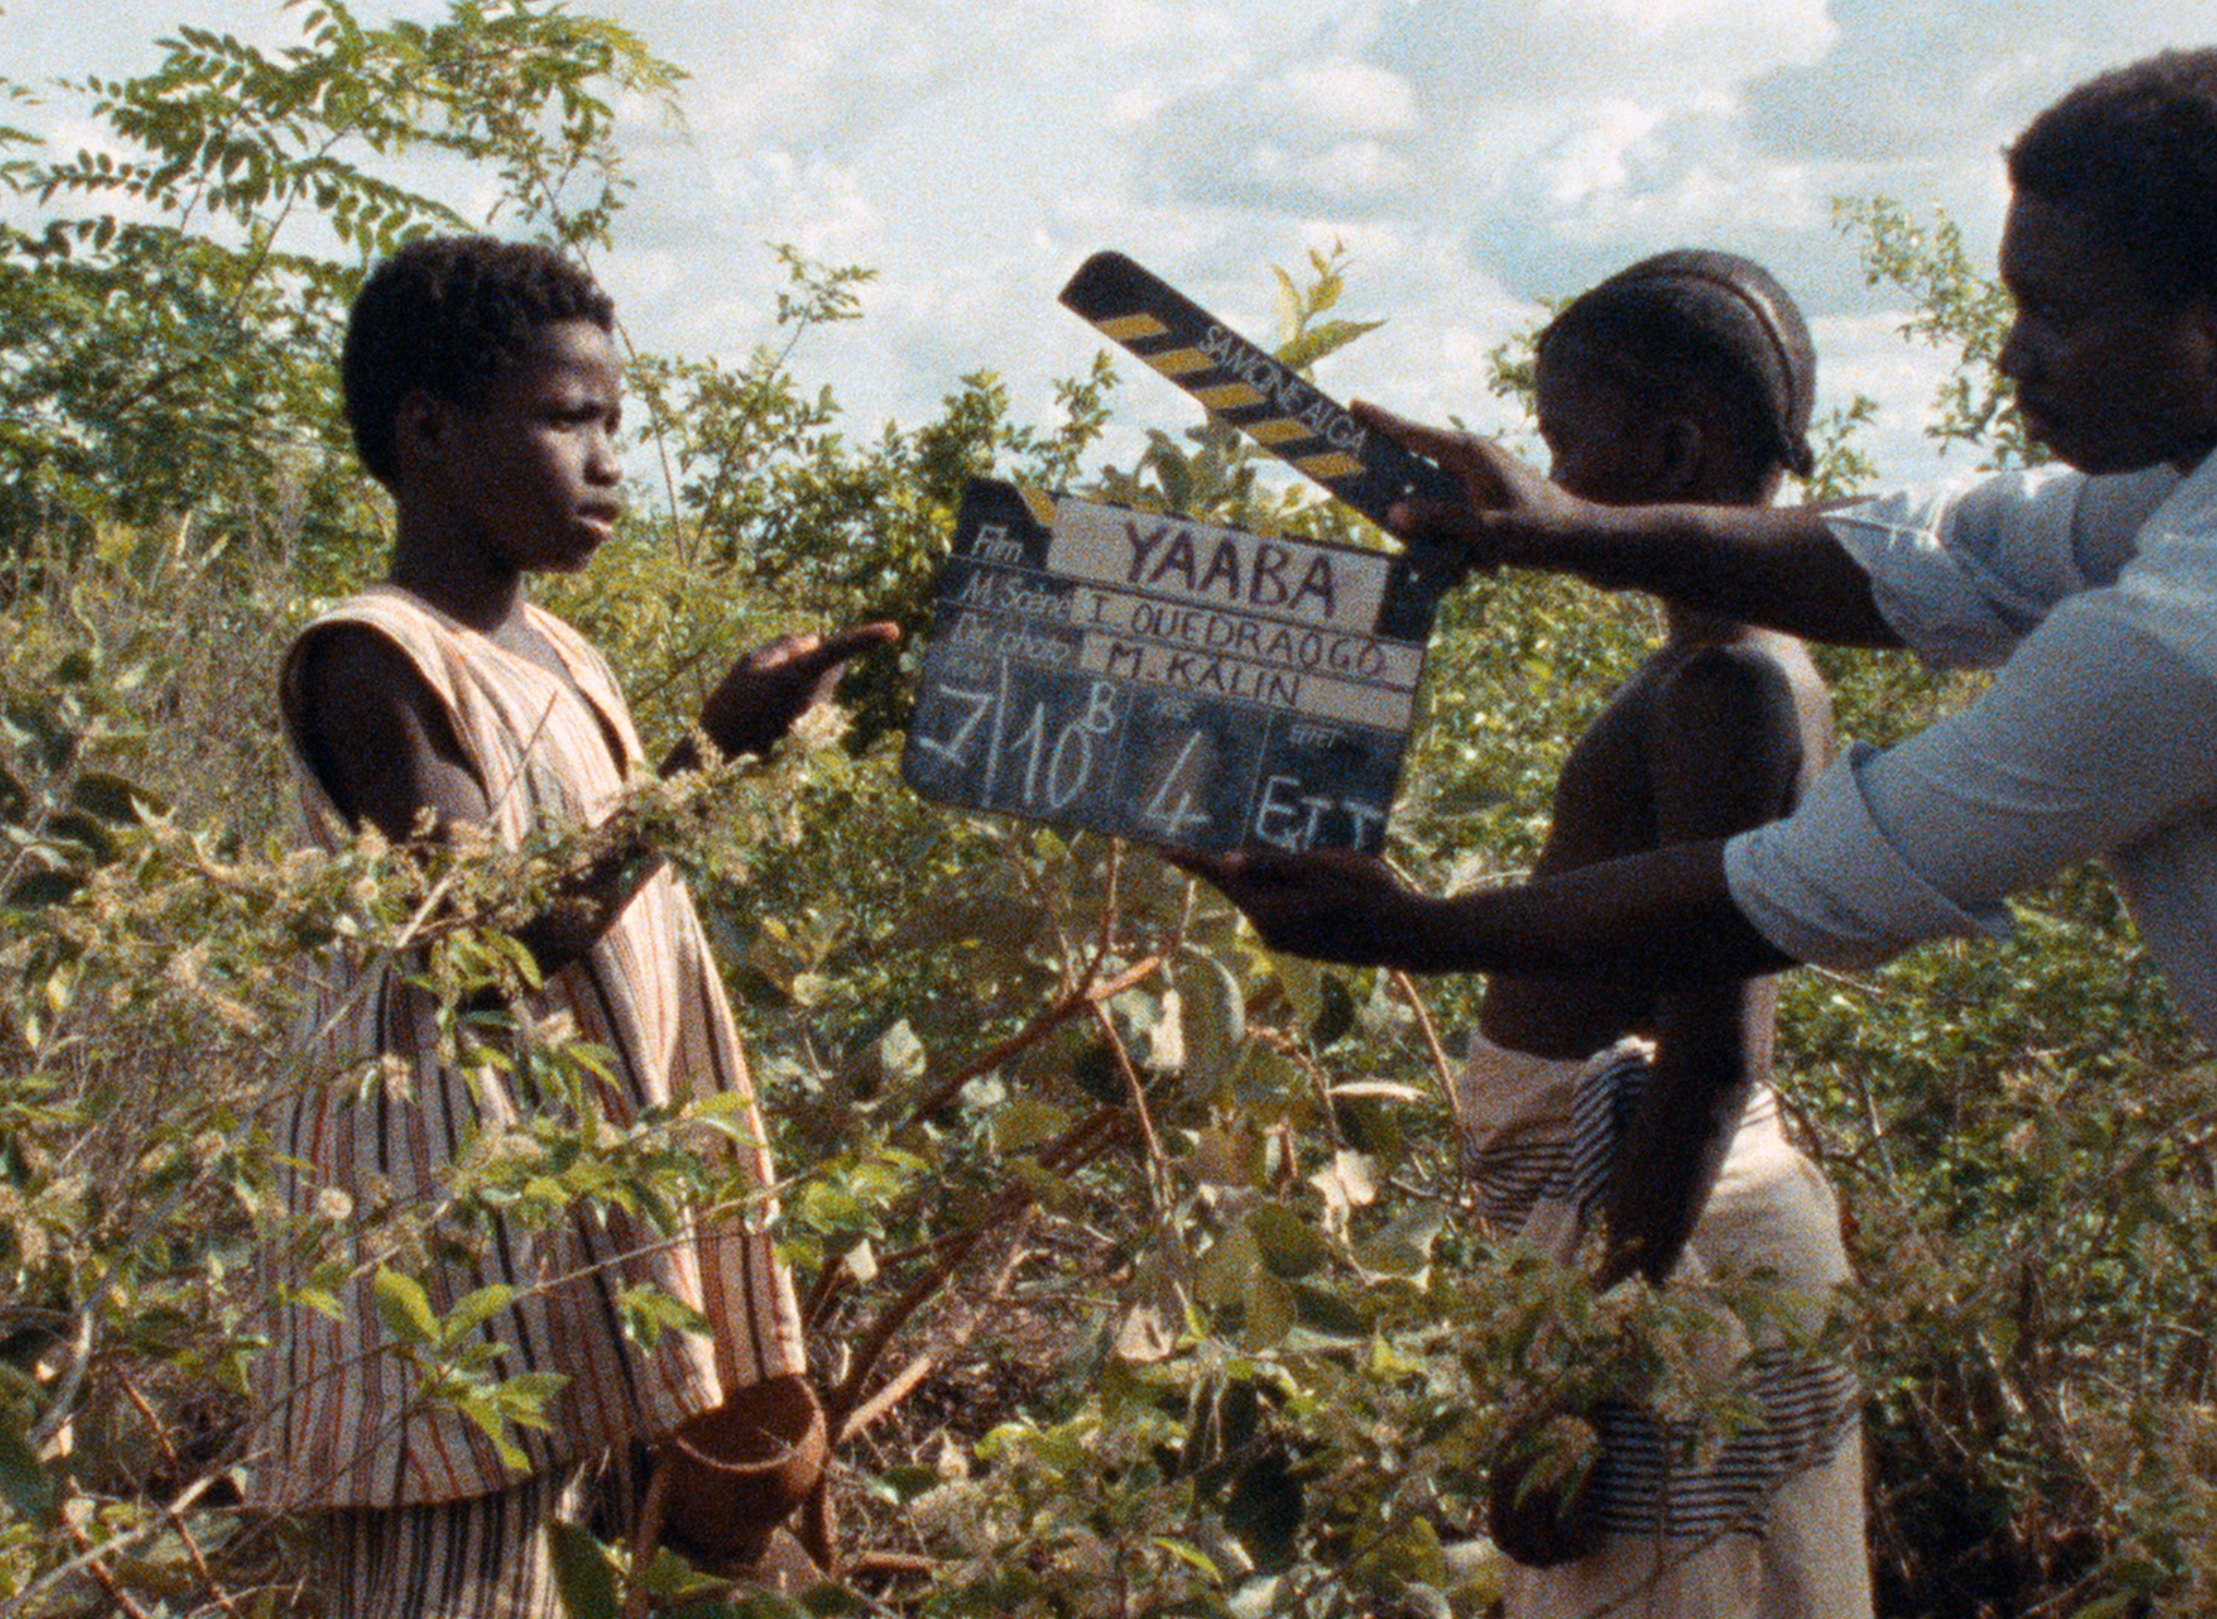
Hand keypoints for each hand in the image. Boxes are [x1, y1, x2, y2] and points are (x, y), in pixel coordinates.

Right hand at [700, 620, 900, 761]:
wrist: (720, 746)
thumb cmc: (732, 698)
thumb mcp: (752, 660)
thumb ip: (786, 645)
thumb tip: (816, 641)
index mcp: (796, 675)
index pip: (837, 651)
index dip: (866, 638)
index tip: (894, 630)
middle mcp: (812, 696)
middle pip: (831, 661)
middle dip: (816, 654)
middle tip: (775, 664)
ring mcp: (813, 714)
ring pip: (822, 679)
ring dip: (804, 675)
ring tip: (765, 692)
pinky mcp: (811, 726)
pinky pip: (813, 697)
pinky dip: (798, 693)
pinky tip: (770, 707)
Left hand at [1165, 845, 1429, 968]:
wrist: (1406, 935)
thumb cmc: (1366, 893)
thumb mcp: (1320, 869)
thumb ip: (1273, 865)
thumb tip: (1227, 860)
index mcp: (1269, 910)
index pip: (1220, 878)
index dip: (1192, 860)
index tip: (1162, 847)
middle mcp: (1271, 931)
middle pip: (1240, 887)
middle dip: (1229, 861)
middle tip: (1216, 829)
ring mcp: (1288, 942)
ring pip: (1264, 897)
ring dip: (1261, 874)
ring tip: (1269, 845)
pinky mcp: (1305, 945)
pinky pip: (1282, 908)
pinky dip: (1282, 889)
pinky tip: (1301, 874)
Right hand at [1350, 400, 1588, 570]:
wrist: (1582, 540)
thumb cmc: (1538, 531)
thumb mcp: (1487, 530)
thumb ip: (1440, 520)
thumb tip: (1394, 514)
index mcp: (1468, 454)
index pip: (1414, 433)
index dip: (1381, 421)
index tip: (1353, 405)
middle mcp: (1470, 461)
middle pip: (1417, 464)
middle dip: (1399, 489)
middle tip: (1374, 497)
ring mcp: (1478, 479)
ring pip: (1434, 498)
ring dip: (1434, 530)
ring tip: (1457, 558)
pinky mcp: (1486, 500)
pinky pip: (1454, 516)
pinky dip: (1455, 541)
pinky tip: (1475, 568)